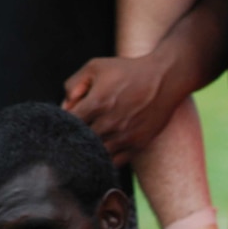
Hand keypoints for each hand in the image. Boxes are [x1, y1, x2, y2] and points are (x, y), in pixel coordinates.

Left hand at [62, 54, 183, 165]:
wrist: (166, 79)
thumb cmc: (128, 71)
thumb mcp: (96, 66)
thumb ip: (73, 84)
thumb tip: (64, 107)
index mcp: (97, 103)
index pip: (68, 124)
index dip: (61, 125)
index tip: (64, 122)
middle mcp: (110, 123)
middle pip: (80, 141)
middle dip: (73, 139)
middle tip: (73, 134)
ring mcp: (125, 136)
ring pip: (97, 155)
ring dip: (89, 151)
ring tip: (87, 144)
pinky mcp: (138, 144)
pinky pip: (115, 162)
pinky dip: (106, 160)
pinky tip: (102, 151)